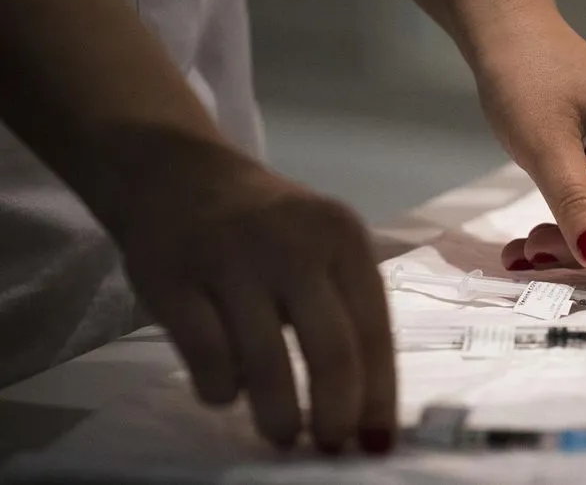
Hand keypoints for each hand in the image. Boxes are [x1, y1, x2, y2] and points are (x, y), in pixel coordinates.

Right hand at [117, 141, 394, 454]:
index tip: (377, 441)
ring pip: (265, 362)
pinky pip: (206, 356)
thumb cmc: (268, 227)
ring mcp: (229, 258)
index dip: (379, 395)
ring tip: (283, 434)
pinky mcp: (171, 276)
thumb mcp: (321, 247)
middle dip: (336, 414)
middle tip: (331, 446)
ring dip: (280, 415)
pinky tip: (227, 392)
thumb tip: (368, 405)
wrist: (180, 173)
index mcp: (343, 237)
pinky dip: (222, 389)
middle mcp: (292, 243)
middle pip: (331, 351)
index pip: (374, 330)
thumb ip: (345, 309)